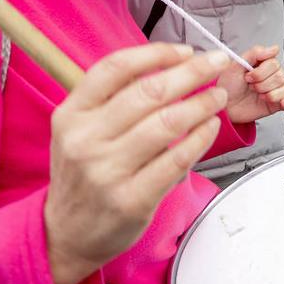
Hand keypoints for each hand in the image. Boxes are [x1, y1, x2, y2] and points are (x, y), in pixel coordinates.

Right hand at [43, 44, 228, 283]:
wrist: (65, 233)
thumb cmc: (83, 172)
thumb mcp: (79, 129)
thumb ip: (112, 99)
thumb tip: (172, 65)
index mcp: (71, 114)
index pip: (115, 68)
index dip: (156, 54)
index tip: (186, 50)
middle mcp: (85, 140)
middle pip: (149, 92)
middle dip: (192, 72)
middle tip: (218, 62)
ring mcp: (108, 172)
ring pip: (168, 123)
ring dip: (202, 103)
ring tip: (218, 95)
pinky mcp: (132, 200)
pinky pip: (177, 160)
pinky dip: (201, 138)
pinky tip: (211, 126)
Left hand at [219, 45, 283, 123]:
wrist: (225, 107)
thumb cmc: (228, 86)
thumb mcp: (236, 65)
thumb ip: (255, 53)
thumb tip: (274, 48)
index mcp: (263, 64)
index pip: (274, 63)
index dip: (261, 72)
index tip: (248, 76)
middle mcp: (271, 76)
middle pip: (280, 76)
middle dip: (263, 84)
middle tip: (252, 87)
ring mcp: (276, 89)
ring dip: (273, 94)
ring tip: (261, 96)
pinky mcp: (278, 104)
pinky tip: (282, 103)